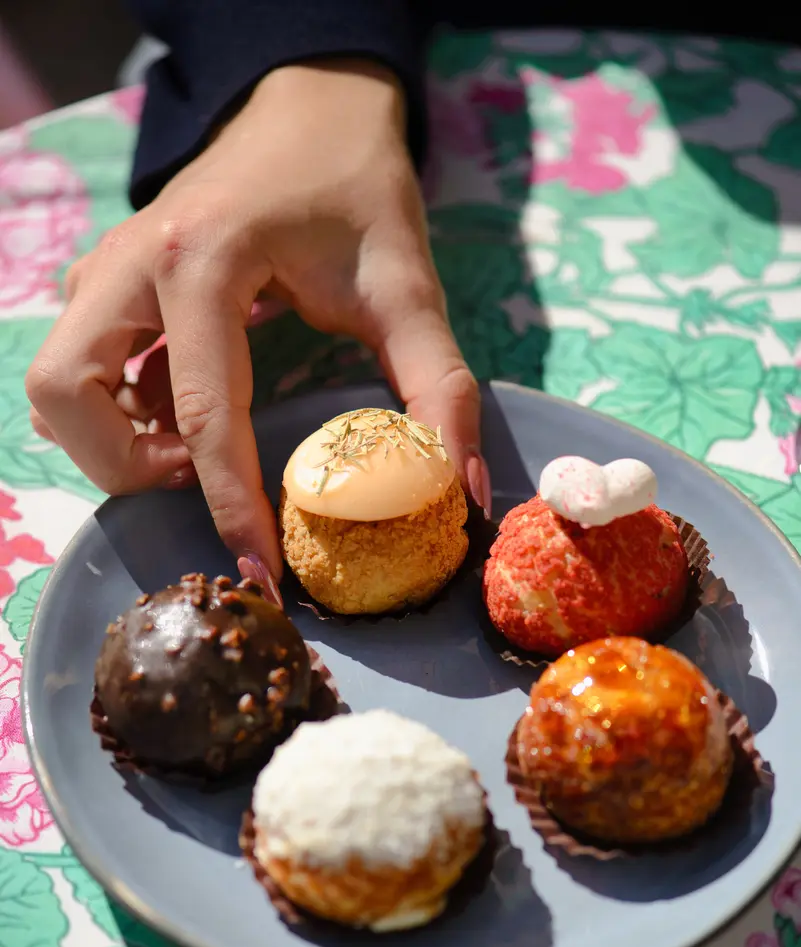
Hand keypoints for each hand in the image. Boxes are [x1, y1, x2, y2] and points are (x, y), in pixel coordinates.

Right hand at [25, 60, 491, 589]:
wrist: (312, 109)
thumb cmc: (357, 188)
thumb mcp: (405, 284)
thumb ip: (437, 386)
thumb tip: (462, 488)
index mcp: (202, 259)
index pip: (203, 413)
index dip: (231, 506)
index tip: (259, 574)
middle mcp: (132, 262)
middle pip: (64, 394)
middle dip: (124, 465)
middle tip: (196, 476)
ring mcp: (109, 268)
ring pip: (56, 383)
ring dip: (110, 438)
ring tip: (188, 448)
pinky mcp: (110, 280)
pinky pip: (81, 366)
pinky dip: (117, 409)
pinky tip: (180, 412)